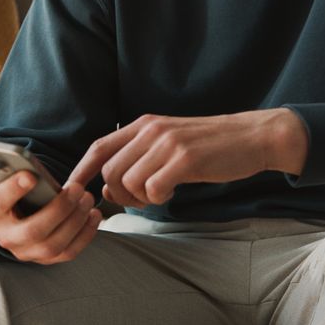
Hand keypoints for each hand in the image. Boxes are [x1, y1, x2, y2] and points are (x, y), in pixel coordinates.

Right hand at [0, 161, 102, 264]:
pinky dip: (85, 235)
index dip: (14, 190)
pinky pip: (69, 252)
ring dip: (75, 221)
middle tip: (77, 188)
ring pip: (54, 244)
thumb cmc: (3, 197)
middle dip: (58, 209)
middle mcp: (8, 238)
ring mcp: (28, 252)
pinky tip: (94, 215)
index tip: (31, 175)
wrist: (9, 223)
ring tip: (87, 198)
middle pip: (33, 230)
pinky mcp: (47, 258)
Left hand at [68, 109, 308, 208]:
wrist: (251, 137)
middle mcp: (151, 130)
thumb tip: (105, 189)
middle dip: (117, 195)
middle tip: (140, 199)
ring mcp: (168, 143)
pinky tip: (172, 191)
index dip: (80, 171)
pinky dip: (158, 198)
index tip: (72, 191)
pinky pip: (153, 189)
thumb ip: (137, 160)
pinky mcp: (185, 159)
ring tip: (158, 194)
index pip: (98, 147)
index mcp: (143, 125)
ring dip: (139, 198)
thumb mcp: (168, 143)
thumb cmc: (209, 146)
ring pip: (128, 182)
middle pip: (110, 171)